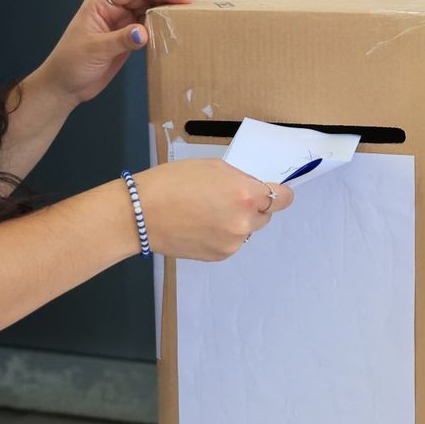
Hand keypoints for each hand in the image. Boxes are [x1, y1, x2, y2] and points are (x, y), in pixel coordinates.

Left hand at [33, 0, 192, 104]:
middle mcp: (112, 10)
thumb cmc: (70, 64)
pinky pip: (148, 25)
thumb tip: (143, 32)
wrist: (64, 87)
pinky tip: (174, 23)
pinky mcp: (126, 38)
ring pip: (147, 9)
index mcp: (100, 4)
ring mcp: (120, 23)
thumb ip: (120, 40)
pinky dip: (161, 24)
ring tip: (187, 8)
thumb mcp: (95, 50)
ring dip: (166, 7)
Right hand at [132, 160, 292, 260]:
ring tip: (206, 212)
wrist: (141, 214)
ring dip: (236, 221)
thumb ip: (241, 179)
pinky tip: (200, 225)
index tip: (274, 193)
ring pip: (247, 230)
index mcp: (246, 195)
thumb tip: (255, 189)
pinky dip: (222, 235)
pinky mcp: (218, 256)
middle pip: (266, 215)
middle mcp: (244, 222)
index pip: (283, 199)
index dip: (279, 194)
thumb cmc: (172, 183)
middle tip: (225, 198)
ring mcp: (232, 243)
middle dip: (253, 206)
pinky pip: (231, 243)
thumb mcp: (213, 167)